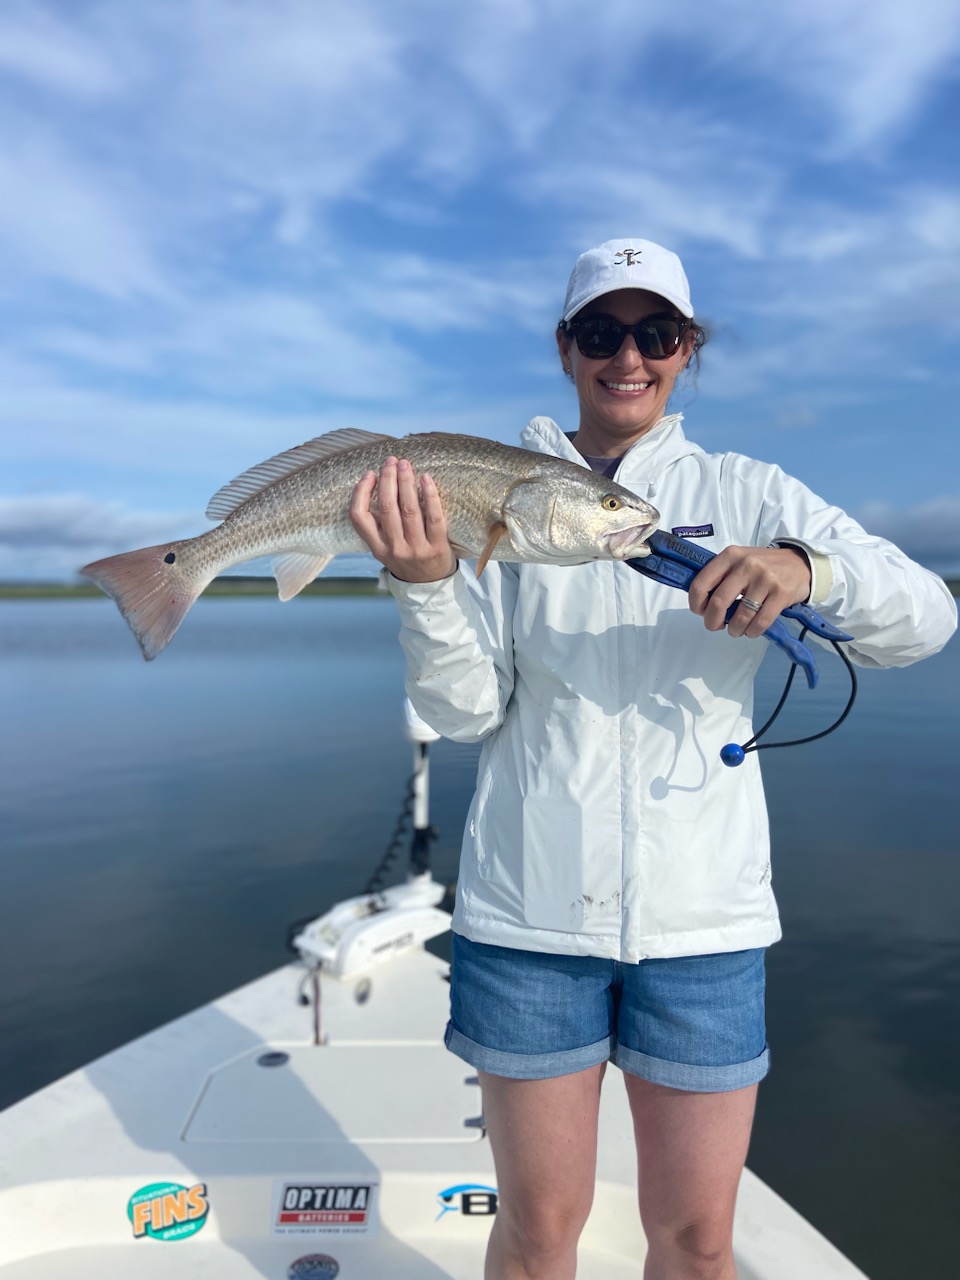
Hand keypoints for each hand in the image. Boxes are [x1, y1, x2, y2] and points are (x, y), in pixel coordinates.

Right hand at [349, 456, 456, 582]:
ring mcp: (417, 549)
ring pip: (409, 509)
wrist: (431, 587)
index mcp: (377, 548)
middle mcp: (394, 549)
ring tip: (405, 465)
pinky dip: (430, 495)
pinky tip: (426, 478)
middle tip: (391, 461)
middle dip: (387, 479)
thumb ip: (379, 526)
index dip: (361, 492)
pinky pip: (434, 516)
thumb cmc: (407, 560)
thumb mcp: (385, 550)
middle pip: (386, 508)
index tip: (369, 474)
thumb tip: (378, 486)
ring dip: (406, 482)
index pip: (359, 517)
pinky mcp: (438, 547)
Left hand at [687, 545, 810, 637]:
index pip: (701, 583)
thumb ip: (720, 576)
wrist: (800, 563)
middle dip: (712, 621)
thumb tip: (701, 603)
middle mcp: (746, 565)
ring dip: (734, 630)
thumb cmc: (764, 566)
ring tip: (736, 630)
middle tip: (715, 626)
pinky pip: (760, 622)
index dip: (696, 604)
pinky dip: (752, 631)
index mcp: (730, 556)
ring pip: (740, 616)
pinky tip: (751, 630)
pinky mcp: (781, 593)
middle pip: (718, 602)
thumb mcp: (739, 561)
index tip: (700, 612)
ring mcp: (765, 579)